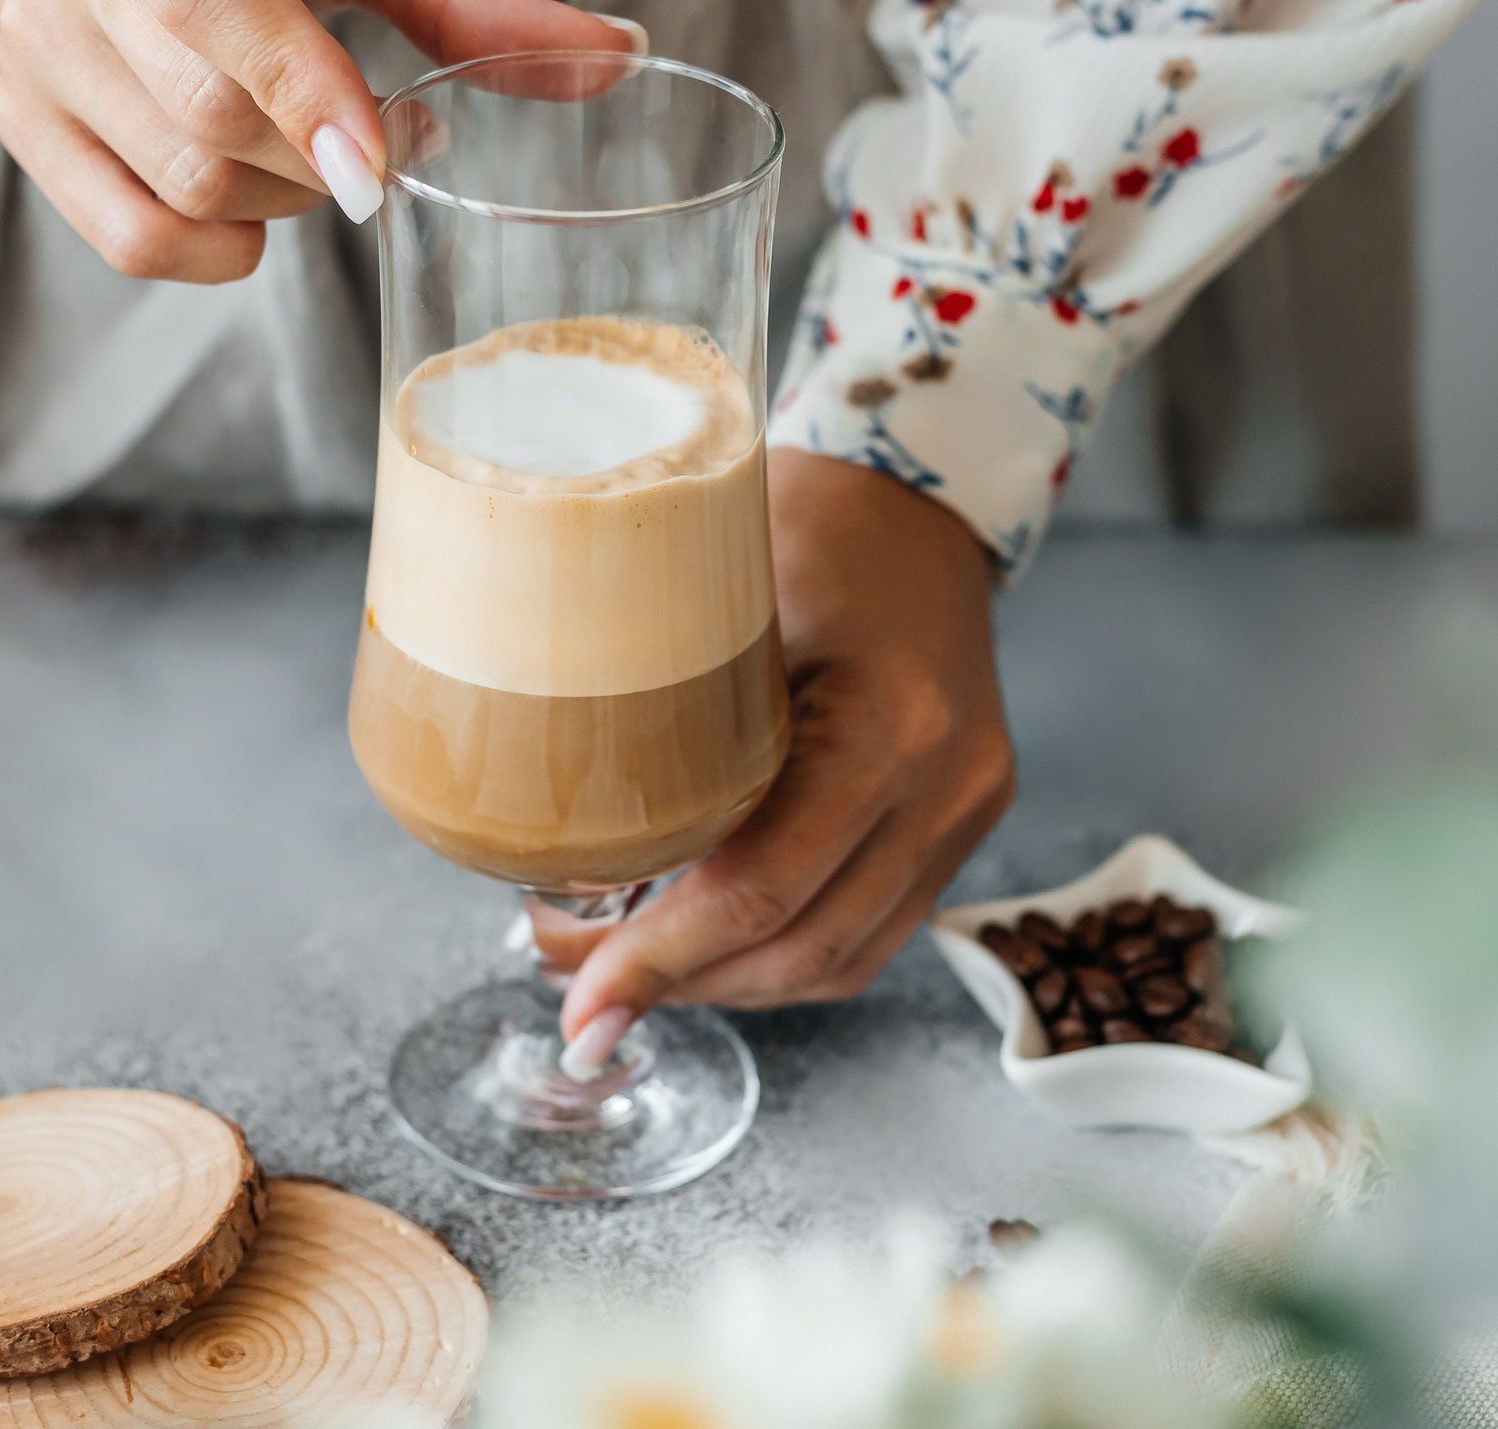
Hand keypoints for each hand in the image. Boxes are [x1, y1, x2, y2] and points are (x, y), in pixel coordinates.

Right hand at [0, 0, 634, 282]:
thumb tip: (620, 55)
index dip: (299, 87)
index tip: (386, 163)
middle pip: (203, 112)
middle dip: (322, 158)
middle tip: (385, 142)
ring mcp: (33, 43)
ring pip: (177, 180)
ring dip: (284, 200)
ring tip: (327, 155)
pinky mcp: (24, 121)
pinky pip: (127, 236)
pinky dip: (215, 251)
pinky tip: (262, 212)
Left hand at [547, 451, 1017, 1070]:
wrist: (918, 491)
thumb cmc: (807, 520)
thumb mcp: (714, 592)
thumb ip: (649, 708)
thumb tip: (532, 828)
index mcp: (886, 723)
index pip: (763, 889)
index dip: (660, 962)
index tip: (582, 1007)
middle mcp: (944, 784)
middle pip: (803, 948)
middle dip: (679, 984)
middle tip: (575, 984)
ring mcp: (965, 809)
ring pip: (841, 960)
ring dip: (728, 984)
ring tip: (630, 967)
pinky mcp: (962, 818)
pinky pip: (871, 929)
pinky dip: (783, 953)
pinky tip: (707, 941)